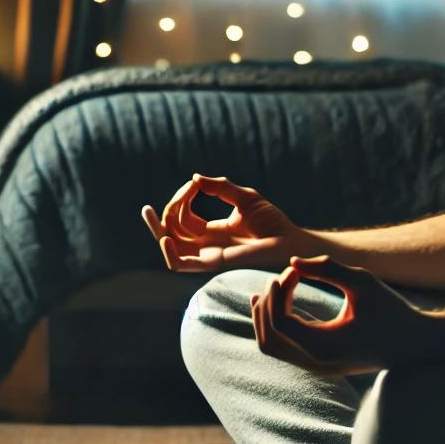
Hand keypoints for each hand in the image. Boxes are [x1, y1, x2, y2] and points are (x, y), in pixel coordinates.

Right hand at [142, 174, 314, 273]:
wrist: (289, 240)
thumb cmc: (272, 221)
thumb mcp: (244, 197)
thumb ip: (220, 187)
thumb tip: (195, 178)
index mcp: (211, 230)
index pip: (182, 216)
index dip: (181, 198)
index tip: (193, 184)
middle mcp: (206, 243)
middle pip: (171, 230)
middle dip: (165, 211)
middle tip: (171, 198)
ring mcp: (208, 254)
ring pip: (170, 246)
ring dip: (159, 228)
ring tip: (155, 211)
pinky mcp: (213, 263)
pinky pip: (182, 265)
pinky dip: (169, 253)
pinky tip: (166, 236)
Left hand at [250, 254, 430, 376]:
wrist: (416, 343)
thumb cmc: (392, 310)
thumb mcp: (362, 282)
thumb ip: (327, 269)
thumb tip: (293, 260)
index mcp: (325, 347)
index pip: (281, 324)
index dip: (277, 294)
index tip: (289, 272)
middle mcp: (316, 364)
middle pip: (269, 340)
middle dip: (268, 305)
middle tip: (283, 277)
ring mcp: (317, 367)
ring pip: (272, 347)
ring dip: (266, 316)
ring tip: (270, 288)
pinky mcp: (320, 363)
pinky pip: (285, 347)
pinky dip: (276, 324)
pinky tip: (279, 301)